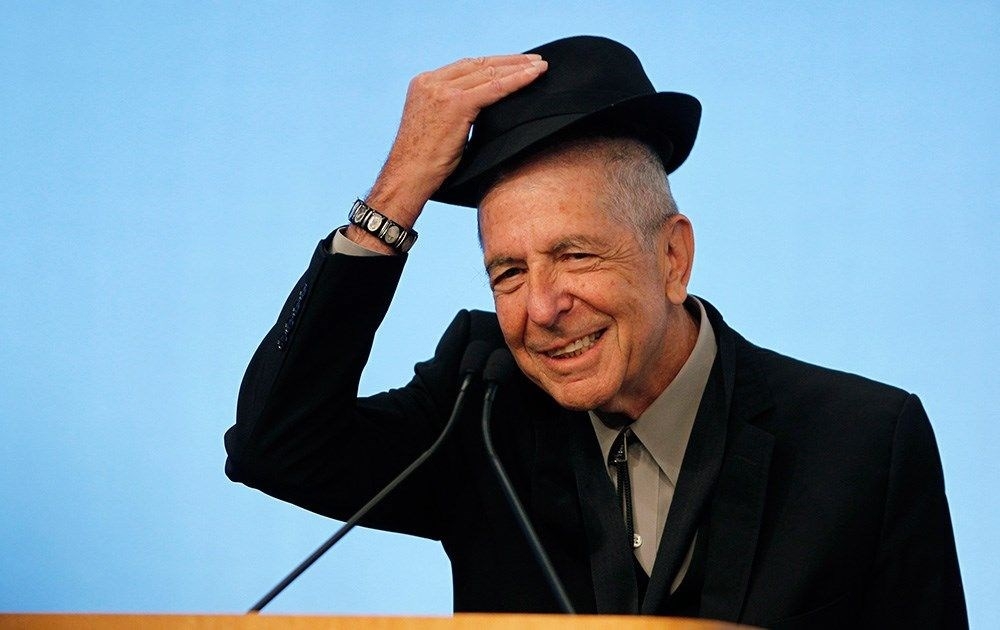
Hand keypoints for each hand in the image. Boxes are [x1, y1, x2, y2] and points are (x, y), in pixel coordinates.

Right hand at [362, 54, 546, 231]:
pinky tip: (533, 77)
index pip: (465, 67)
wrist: (407, 178)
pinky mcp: (455, 104)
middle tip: (534, 61)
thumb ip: (453, 113)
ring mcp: (441, 90)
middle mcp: (431, 81)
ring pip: (489, 73)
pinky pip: (494, 88)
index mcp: (424, 84)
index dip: (492, 64)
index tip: (513, 64)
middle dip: (509, 62)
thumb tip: (482, 113)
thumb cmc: (422, 165)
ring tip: (539, 67)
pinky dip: (516, 81)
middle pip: (478, 64)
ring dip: (517, 68)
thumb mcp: (435, 128)